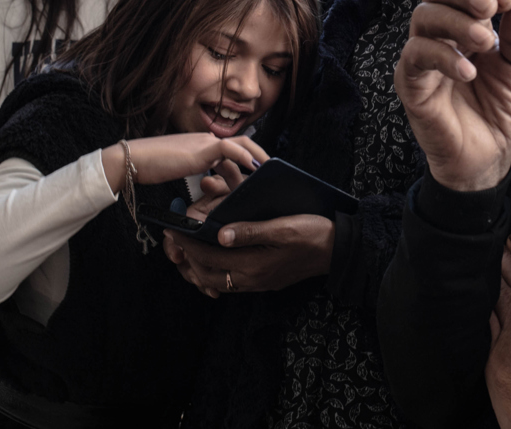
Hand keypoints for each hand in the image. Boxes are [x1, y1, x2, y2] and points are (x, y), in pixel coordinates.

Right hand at [101, 134, 266, 192]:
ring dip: (256, 162)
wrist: (132, 160)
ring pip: (241, 147)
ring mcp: (205, 142)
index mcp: (202, 144)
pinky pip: (231, 150)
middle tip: (270, 176)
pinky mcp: (202, 149)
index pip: (232, 150)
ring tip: (266, 178)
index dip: (246, 162)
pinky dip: (245, 158)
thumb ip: (196, 172)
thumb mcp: (179, 170)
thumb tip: (208, 184)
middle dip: (259, 158)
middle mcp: (206, 140)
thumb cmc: (151, 167)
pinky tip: (254, 170)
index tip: (256, 176)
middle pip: (243, 144)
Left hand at [162, 214, 334, 296]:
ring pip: (219, 283)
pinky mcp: (265, 282)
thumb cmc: (312, 233)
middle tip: (175, 240)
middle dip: (189, 258)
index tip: (173, 230)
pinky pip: (232, 283)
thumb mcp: (282, 226)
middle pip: (208, 275)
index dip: (188, 244)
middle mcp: (253, 279)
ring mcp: (259, 283)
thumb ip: (250, 231)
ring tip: (189, 251)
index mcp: (254, 264)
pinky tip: (215, 259)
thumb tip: (219, 234)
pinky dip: (217, 273)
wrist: (336, 251)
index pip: (210, 257)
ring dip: (201, 268)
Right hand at [394, 0, 510, 190]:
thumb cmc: (502, 109)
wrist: (489, 155)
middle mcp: (442, 35)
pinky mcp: (410, 82)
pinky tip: (469, 72)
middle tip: (489, 7)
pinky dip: (443, 57)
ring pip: (423, 17)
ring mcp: (423, 57)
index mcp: (468, 26)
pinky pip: (416, 55)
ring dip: (455, 22)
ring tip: (484, 41)